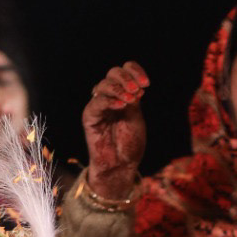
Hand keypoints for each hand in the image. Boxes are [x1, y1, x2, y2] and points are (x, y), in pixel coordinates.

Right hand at [82, 60, 147, 200]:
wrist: (120, 166)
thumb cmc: (129, 144)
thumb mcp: (135, 117)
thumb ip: (133, 99)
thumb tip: (134, 83)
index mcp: (123, 94)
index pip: (125, 70)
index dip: (135, 71)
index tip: (146, 84)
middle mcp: (109, 96)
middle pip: (113, 72)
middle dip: (126, 78)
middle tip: (137, 91)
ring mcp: (98, 105)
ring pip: (103, 84)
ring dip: (119, 89)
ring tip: (131, 100)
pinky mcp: (90, 116)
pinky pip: (97, 102)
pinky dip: (109, 100)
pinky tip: (121, 105)